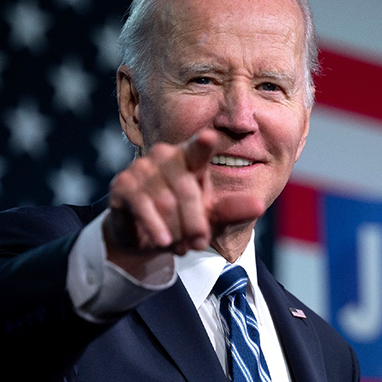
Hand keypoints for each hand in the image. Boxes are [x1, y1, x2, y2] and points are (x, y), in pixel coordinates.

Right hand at [102, 129, 263, 276]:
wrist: (147, 236)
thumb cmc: (184, 218)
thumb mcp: (212, 217)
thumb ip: (233, 210)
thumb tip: (259, 206)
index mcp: (190, 158)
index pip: (198, 149)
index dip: (202, 143)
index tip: (209, 137)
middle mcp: (165, 156)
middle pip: (187, 190)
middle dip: (195, 223)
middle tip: (199, 244)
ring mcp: (142, 167)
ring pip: (165, 203)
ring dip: (176, 231)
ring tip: (178, 244)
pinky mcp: (122, 184)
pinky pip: (142, 207)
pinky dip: (155, 227)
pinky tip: (162, 241)